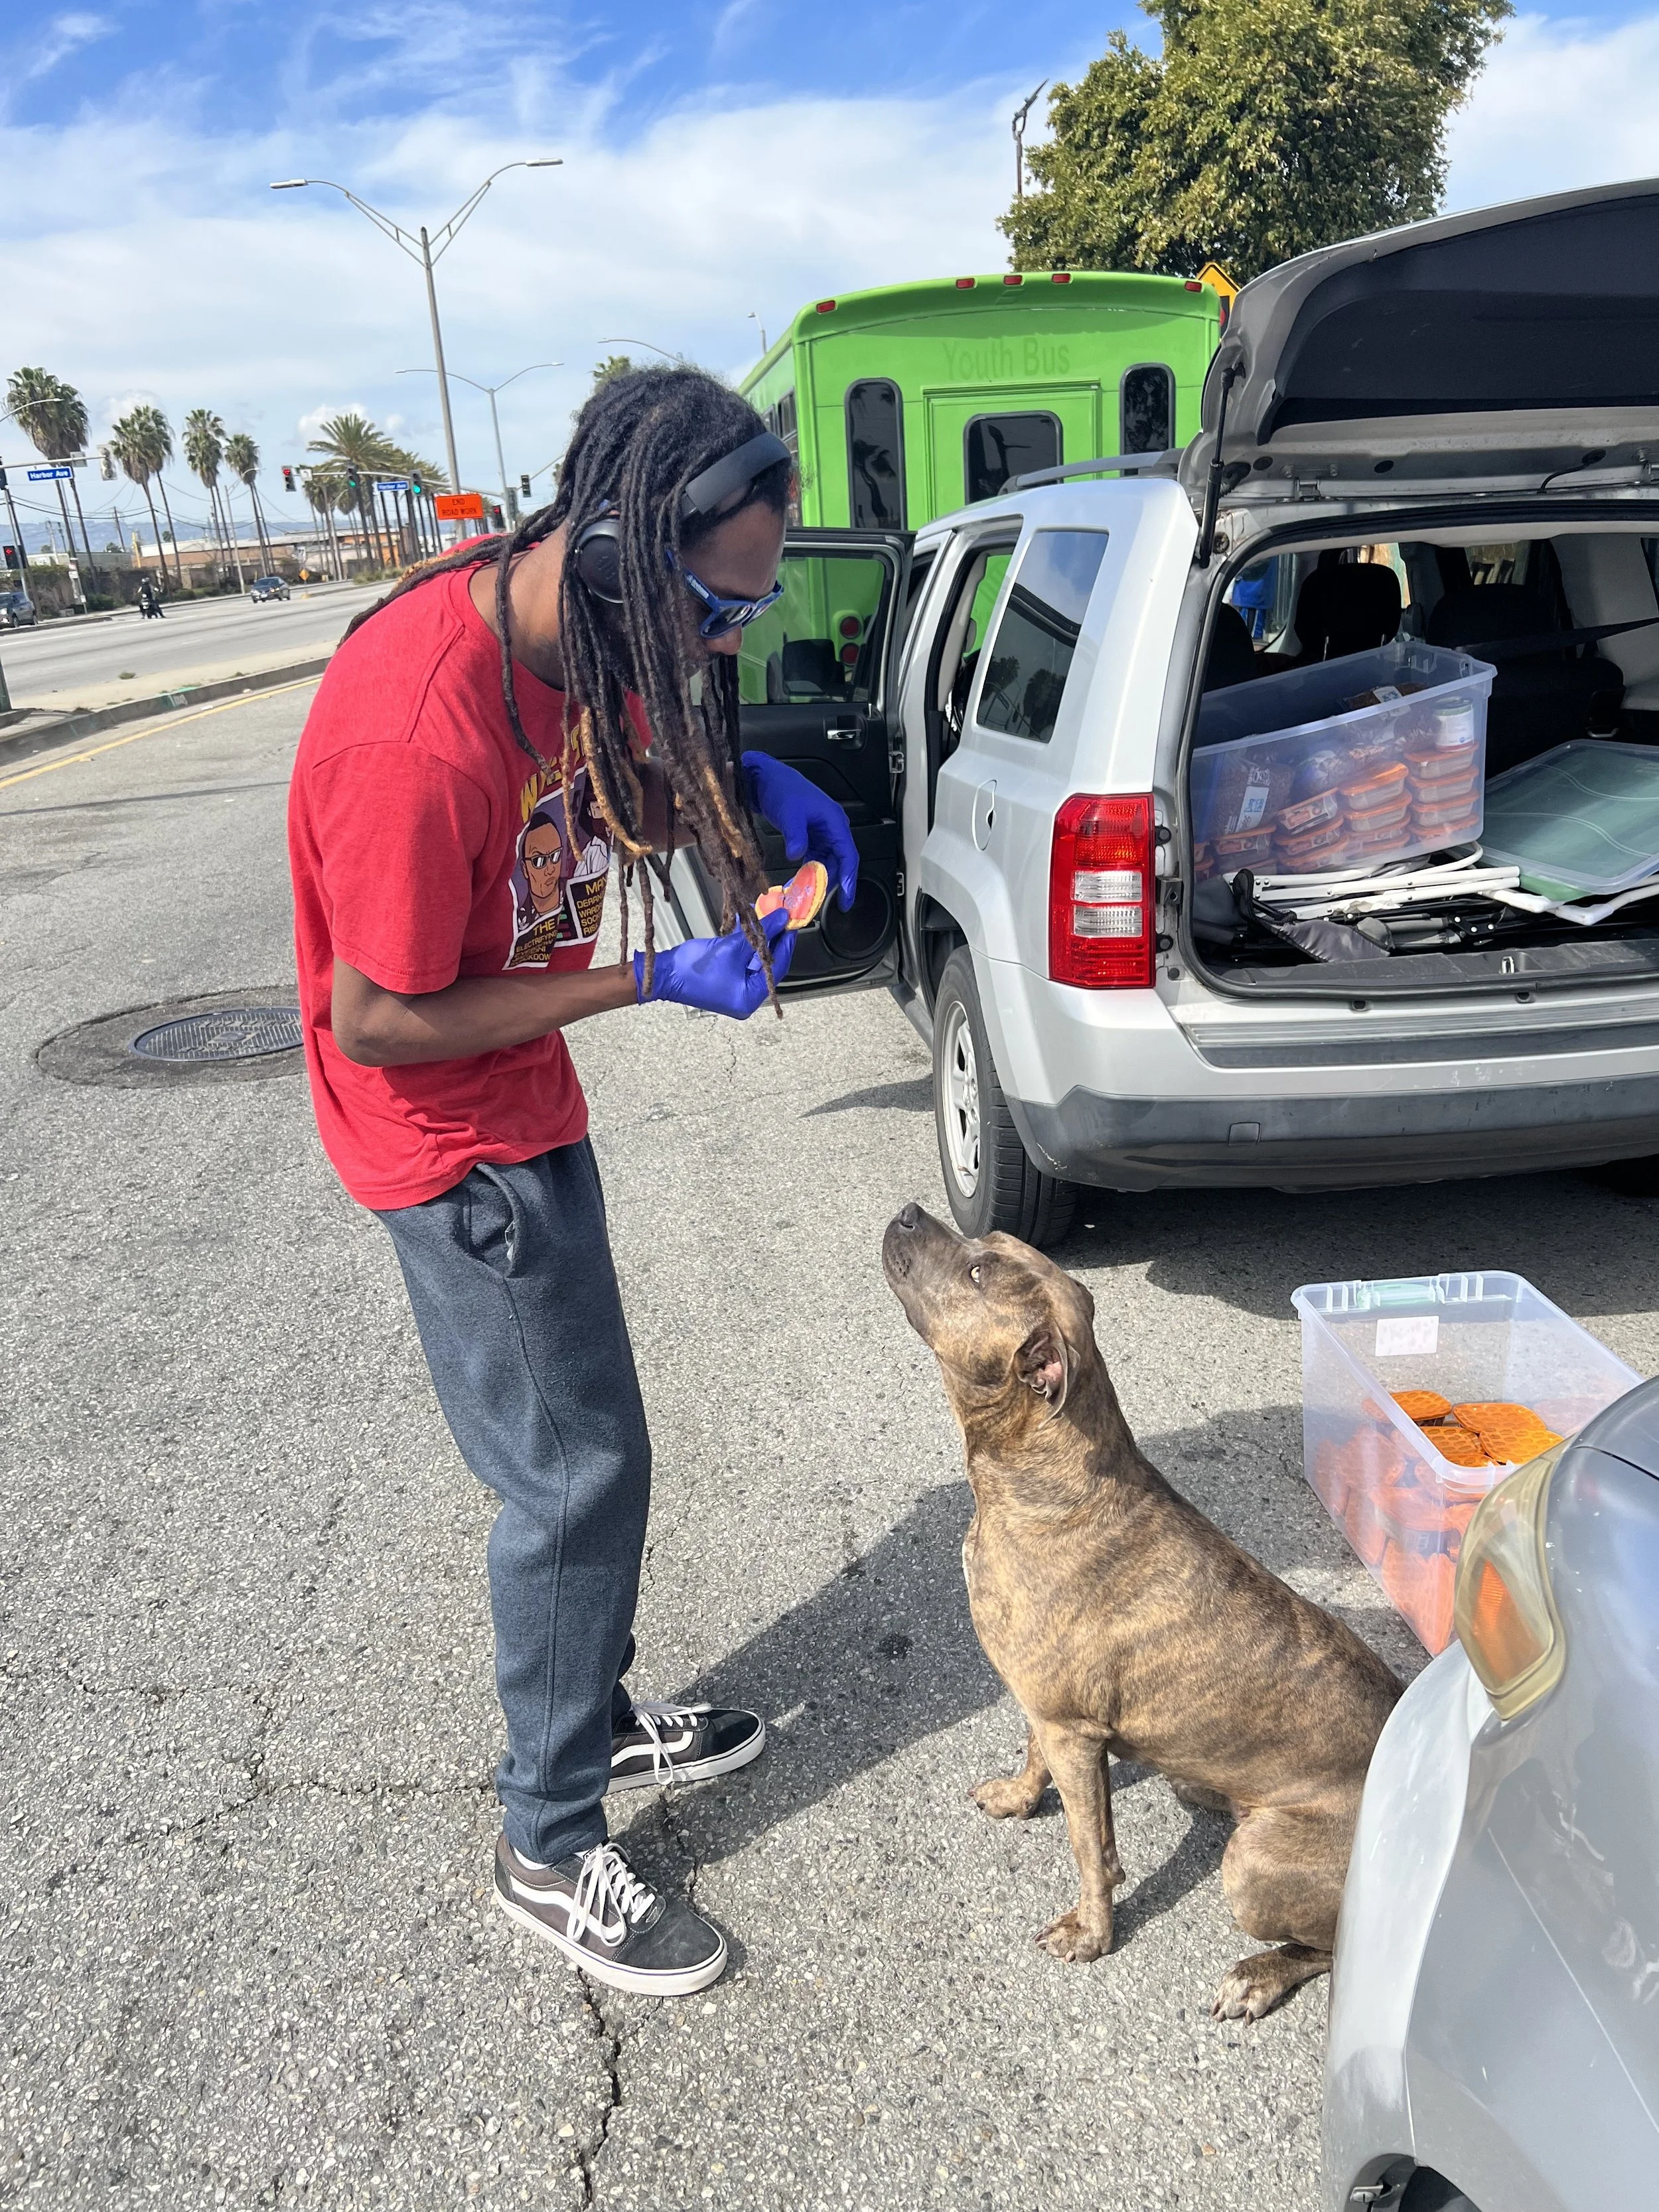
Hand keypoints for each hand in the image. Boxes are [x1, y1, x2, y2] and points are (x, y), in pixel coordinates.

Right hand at [634, 908, 794, 1018]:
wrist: (665, 974)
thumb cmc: (694, 969)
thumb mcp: (731, 949)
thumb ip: (759, 933)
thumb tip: (781, 918)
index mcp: (750, 998)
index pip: (777, 968)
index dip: (786, 943)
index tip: (792, 923)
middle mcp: (745, 996)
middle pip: (767, 963)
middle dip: (773, 938)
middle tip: (782, 917)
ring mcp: (735, 988)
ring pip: (755, 959)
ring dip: (760, 937)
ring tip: (769, 916)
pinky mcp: (726, 978)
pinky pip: (743, 959)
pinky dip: (746, 943)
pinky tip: (751, 924)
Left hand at [742, 751, 858, 911]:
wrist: (767, 779)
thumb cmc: (782, 789)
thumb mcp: (789, 814)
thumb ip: (796, 836)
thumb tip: (797, 856)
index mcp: (835, 822)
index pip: (848, 856)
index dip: (849, 879)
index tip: (845, 899)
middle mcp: (832, 829)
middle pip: (839, 862)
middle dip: (831, 884)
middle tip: (819, 903)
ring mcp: (821, 833)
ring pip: (826, 862)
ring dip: (817, 879)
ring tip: (806, 896)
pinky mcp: (810, 836)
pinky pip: (814, 858)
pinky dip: (808, 871)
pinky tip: (799, 882)